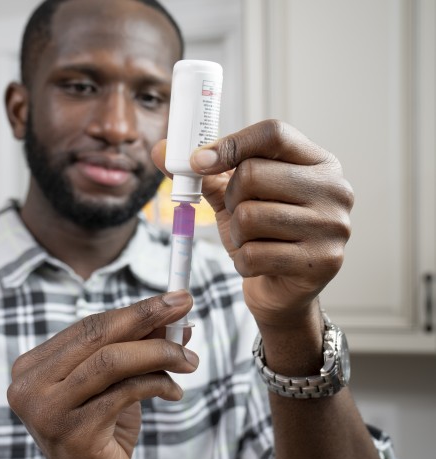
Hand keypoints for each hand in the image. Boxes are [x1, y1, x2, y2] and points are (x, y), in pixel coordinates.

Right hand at [7, 291, 196, 458]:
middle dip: (146, 317)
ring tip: (190, 359)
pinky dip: (156, 383)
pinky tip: (174, 390)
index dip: (134, 310)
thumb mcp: (114, 384)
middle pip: (96, 335)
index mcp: (32, 367)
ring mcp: (47, 410)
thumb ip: (135, 350)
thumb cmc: (99, 432)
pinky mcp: (73, 433)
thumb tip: (176, 317)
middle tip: (185, 306)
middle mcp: (30, 386)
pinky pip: (124, 392)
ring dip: (159, 352)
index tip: (175, 298)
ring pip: (111, 361)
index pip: (88, 326)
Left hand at [152, 119, 353, 328]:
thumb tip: (158, 150)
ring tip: (250, 241)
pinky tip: (257, 264)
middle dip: (231, 199)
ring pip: (249, 216)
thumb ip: (205, 173)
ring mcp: (332, 227)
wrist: (281, 291)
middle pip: (253, 174)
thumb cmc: (260, 236)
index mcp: (318, 163)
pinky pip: (254, 254)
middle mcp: (334, 190)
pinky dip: (242, 262)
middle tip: (239, 215)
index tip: (197, 162)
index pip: (273, 133)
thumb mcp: (235, 198)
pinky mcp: (321, 263)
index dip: (229, 144)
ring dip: (235, 234)